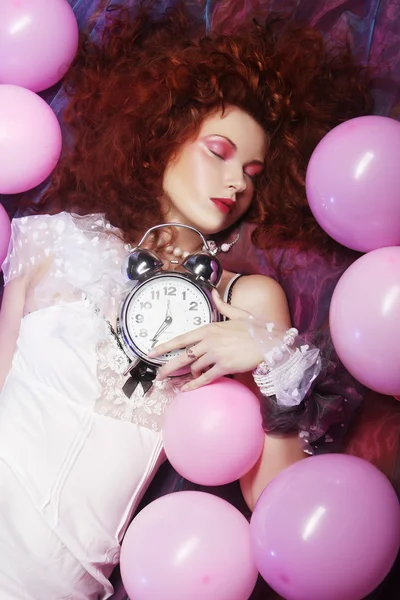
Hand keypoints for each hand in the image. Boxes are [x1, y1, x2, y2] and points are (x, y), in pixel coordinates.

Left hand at [149, 289, 273, 390]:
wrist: (270, 342)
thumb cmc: (255, 329)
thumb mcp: (238, 313)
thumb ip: (222, 305)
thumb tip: (213, 292)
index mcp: (209, 328)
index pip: (181, 338)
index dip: (165, 346)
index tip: (152, 352)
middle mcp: (209, 341)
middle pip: (183, 356)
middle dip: (168, 367)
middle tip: (158, 376)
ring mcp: (216, 354)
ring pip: (194, 368)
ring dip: (189, 376)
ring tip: (186, 380)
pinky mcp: (224, 366)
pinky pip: (205, 378)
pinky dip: (194, 385)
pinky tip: (187, 390)